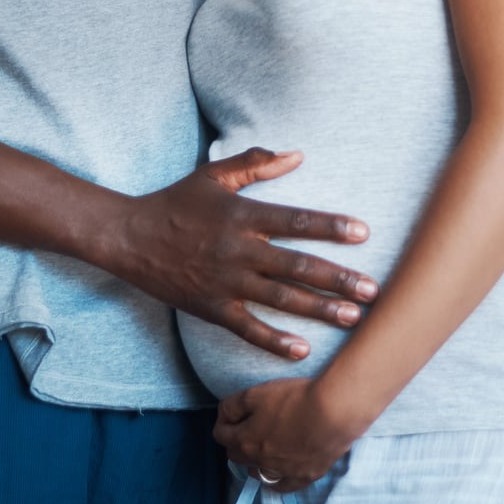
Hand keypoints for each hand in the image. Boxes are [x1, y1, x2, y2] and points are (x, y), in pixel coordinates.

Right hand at [103, 149, 377, 358]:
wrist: (130, 238)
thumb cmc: (176, 202)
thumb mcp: (213, 175)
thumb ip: (256, 162)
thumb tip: (298, 154)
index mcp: (243, 215)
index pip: (297, 221)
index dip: (331, 227)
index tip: (363, 233)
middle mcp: (239, 251)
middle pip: (297, 266)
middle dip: (338, 279)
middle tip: (373, 289)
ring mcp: (226, 283)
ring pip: (281, 299)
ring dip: (320, 309)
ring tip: (353, 317)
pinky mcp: (212, 308)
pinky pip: (248, 328)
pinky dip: (275, 341)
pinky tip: (302, 349)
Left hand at [214, 377, 370, 490]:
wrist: (333, 413)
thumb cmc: (293, 399)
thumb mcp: (256, 393)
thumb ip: (233, 405)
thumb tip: (223, 414)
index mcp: (245, 441)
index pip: (221, 435)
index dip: (223, 422)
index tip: (230, 414)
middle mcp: (260, 462)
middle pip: (236, 456)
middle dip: (236, 442)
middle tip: (245, 429)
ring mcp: (283, 472)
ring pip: (258, 473)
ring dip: (254, 462)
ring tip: (261, 450)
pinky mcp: (305, 476)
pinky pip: (283, 486)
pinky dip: (277, 481)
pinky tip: (278, 474)